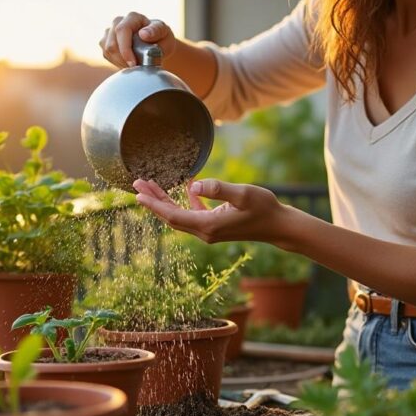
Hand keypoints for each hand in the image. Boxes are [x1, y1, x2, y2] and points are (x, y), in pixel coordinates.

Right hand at [99, 12, 176, 67]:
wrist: (156, 44)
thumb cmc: (161, 37)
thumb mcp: (165, 33)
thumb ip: (156, 31)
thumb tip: (143, 34)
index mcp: (133, 17)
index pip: (121, 30)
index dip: (125, 49)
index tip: (133, 63)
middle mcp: (118, 22)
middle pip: (111, 44)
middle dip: (123, 60)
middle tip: (137, 68)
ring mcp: (109, 32)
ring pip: (107, 51)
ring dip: (120, 62)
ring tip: (135, 65)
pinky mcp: (105, 42)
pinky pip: (106, 55)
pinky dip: (117, 63)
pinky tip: (128, 63)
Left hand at [133, 178, 294, 244]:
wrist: (278, 226)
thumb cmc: (263, 208)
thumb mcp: (242, 193)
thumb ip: (217, 189)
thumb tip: (192, 186)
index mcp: (207, 225)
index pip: (172, 215)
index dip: (153, 204)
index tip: (137, 193)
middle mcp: (205, 232)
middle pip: (170, 217)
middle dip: (153, 201)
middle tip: (137, 183)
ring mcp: (209, 231)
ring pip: (179, 216)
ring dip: (164, 201)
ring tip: (151, 184)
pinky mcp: (216, 226)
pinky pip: (193, 214)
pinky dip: (184, 201)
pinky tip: (184, 186)